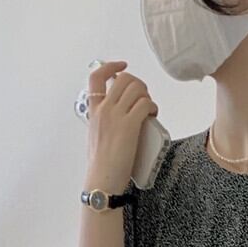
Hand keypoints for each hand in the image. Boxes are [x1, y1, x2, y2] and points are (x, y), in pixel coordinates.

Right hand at [84, 60, 157, 190]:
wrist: (102, 180)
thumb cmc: (101, 165)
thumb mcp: (95, 136)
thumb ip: (103, 122)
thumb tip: (117, 119)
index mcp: (94, 111)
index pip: (96, 76)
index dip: (111, 66)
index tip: (122, 66)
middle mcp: (104, 109)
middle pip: (123, 79)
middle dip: (138, 83)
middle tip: (143, 97)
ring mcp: (116, 116)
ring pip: (136, 88)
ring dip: (147, 95)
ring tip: (149, 108)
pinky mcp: (129, 126)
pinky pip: (145, 104)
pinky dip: (152, 106)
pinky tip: (153, 114)